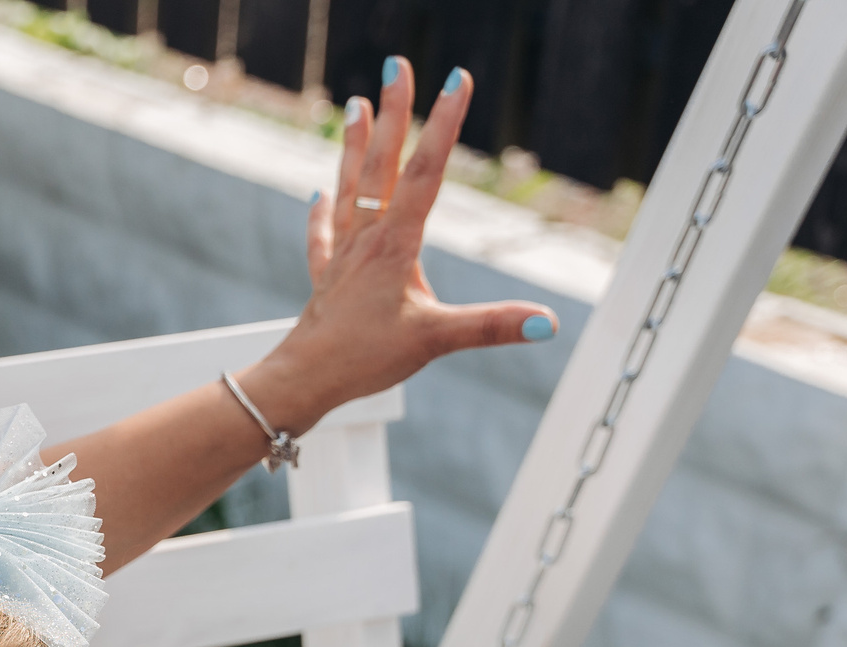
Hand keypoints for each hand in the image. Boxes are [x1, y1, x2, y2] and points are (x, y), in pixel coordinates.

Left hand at [247, 58, 556, 430]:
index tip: (456, 80)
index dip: (443, 125)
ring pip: (349, 189)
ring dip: (355, 146)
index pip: (425, 174)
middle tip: (396, 64)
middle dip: (394, 113)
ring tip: (356, 105)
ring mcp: (342, 257)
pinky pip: (323, 237)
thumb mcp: (434, 342)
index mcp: (394, 245)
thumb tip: (545, 324)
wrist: (302, 382)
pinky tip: (317, 195)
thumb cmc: (361, 361)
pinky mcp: (325, 279)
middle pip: (381, 166)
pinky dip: (321, 214)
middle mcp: (364, 241)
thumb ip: (491, 327)